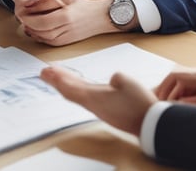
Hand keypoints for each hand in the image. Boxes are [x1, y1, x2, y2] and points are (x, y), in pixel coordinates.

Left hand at [13, 0, 112, 45]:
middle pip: (41, 30)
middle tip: (22, 16)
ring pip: (43, 37)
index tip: (22, 10)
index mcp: (66, 15)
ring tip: (27, 22)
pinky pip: (48, 42)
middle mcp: (66, 28)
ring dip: (32, 31)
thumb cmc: (82, 4)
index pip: (42, 19)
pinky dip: (39, 36)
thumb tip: (31, 4)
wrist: (99, 17)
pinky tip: (35, 29)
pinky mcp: (65, 42)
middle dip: (28, 24)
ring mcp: (66, 37)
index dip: (30, 16)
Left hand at [40, 66, 155, 135]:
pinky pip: (87, 98)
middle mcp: (93, 105)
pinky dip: (78, 89)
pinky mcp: (108, 111)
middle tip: (45, 72)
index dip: (57, 78)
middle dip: (57, 81)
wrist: (150, 123)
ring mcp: (100, 109)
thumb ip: (116, 78)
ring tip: (60, 76)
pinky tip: (81, 87)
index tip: (45, 71)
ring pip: (78, 95)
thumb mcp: (127, 82)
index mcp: (94, 97)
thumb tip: (113, 80)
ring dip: (67, 84)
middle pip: (70, 91)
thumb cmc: (139, 103)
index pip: (69, 87)